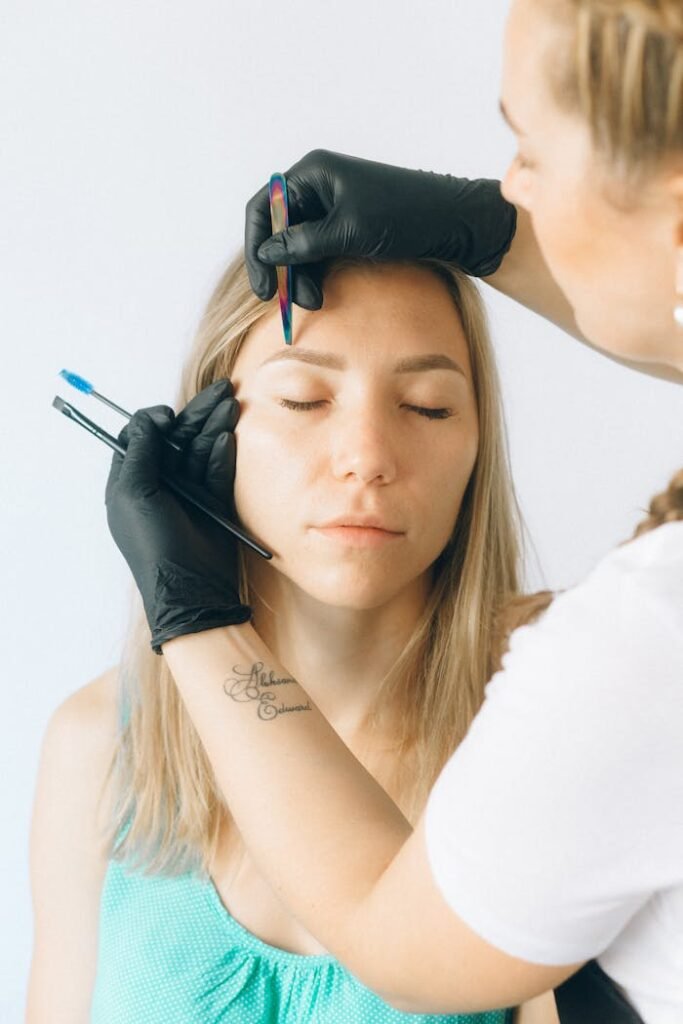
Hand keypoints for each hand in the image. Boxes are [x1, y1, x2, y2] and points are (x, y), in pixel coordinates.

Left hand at [105, 380, 250, 654]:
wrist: (190, 589)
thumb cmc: (153, 543)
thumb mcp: (135, 492)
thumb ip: (141, 450)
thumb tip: (151, 416)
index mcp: (132, 481)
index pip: (141, 437)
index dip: (156, 420)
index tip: (169, 415)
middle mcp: (160, 484)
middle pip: (178, 438)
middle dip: (198, 414)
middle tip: (222, 390)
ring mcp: (189, 493)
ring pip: (201, 449)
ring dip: (215, 427)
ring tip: (232, 405)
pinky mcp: (214, 502)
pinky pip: (218, 470)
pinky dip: (223, 453)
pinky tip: (228, 437)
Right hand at [245, 149, 516, 308]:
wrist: (456, 223)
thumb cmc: (406, 216)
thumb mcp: (348, 232)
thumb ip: (303, 243)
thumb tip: (267, 253)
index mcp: (314, 173)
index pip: (264, 207)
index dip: (257, 246)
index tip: (263, 284)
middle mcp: (319, 186)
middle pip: (279, 229)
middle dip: (281, 267)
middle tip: (284, 302)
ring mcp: (333, 207)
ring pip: (298, 246)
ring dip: (300, 276)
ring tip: (312, 302)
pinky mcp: (348, 227)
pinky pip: (318, 252)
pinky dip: (316, 274)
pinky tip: (322, 296)